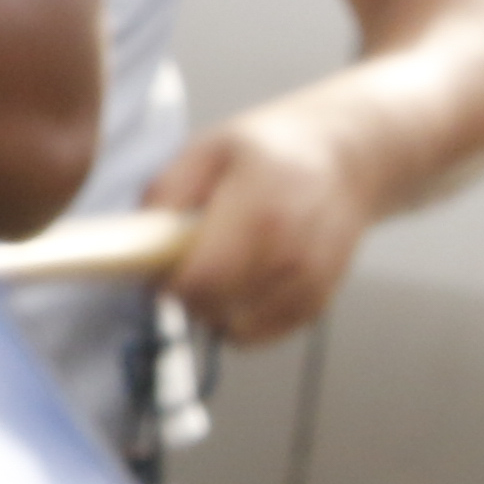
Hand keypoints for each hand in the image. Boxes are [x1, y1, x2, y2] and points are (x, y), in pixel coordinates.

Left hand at [150, 103, 385, 347]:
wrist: (345, 160)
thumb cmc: (269, 152)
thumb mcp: (207, 150)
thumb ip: (168, 193)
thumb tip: (138, 238)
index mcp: (260, 212)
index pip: (203, 277)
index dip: (168, 283)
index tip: (155, 269)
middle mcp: (292, 253)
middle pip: (217, 307)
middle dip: (185, 296)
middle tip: (178, 269)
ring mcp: (311, 281)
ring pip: (240, 328)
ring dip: (213, 311)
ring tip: (210, 274)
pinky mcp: (319, 300)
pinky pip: (266, 333)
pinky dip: (241, 321)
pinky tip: (235, 289)